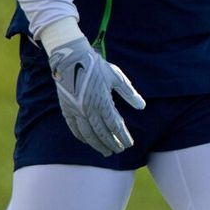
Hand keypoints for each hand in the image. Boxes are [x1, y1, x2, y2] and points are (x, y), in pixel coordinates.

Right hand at [46, 35, 145, 155]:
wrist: (70, 57)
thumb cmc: (97, 66)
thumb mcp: (117, 77)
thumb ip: (129, 93)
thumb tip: (142, 106)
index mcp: (102, 101)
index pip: (114, 125)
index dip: (122, 136)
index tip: (129, 144)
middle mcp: (88, 109)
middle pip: (101, 133)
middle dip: (111, 143)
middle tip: (119, 150)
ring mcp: (76, 110)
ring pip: (87, 134)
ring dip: (97, 145)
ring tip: (106, 152)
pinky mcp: (66, 108)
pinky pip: (74, 127)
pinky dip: (82, 137)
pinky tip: (88, 141)